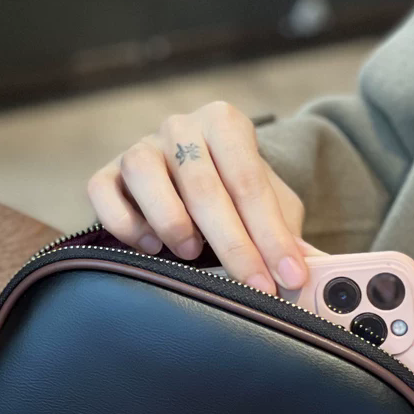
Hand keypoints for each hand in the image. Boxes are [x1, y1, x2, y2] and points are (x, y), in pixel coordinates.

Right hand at [87, 101, 306, 294]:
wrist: (196, 181)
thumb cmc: (236, 198)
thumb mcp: (270, 208)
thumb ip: (287, 234)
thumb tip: (310, 273)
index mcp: (225, 124)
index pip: (250, 182)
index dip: (273, 235)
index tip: (291, 277)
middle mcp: (179, 128)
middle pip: (203, 186)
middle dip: (234, 246)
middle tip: (256, 289)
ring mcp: (139, 148)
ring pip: (146, 175)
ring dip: (171, 221)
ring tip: (191, 253)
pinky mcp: (106, 174)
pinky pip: (103, 193)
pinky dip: (125, 223)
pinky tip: (150, 246)